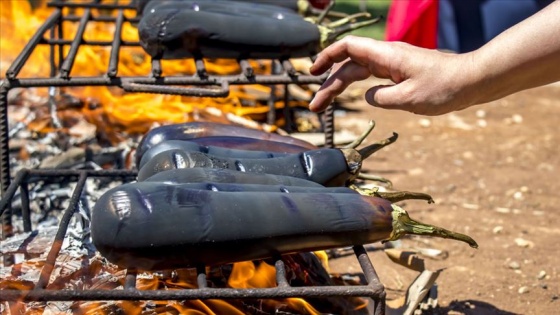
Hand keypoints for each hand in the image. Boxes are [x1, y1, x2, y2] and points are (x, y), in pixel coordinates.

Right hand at [309, 36, 477, 115]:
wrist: (471, 81)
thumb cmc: (445, 87)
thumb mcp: (410, 98)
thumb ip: (382, 98)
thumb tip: (369, 97)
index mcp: (386, 56)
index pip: (348, 48)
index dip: (328, 56)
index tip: (314, 71)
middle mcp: (386, 57)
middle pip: (348, 66)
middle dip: (328, 84)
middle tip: (314, 106)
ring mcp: (392, 65)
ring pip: (358, 73)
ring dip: (339, 88)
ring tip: (323, 106)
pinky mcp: (399, 74)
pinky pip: (371, 78)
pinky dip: (357, 88)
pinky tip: (352, 99)